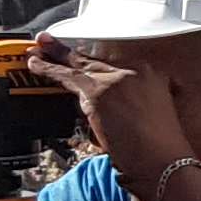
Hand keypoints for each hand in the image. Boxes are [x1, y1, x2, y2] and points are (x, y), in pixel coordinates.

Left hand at [23, 35, 193, 186]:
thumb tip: (113, 112)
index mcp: (152, 76)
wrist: (164, 161)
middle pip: (95, 59)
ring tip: (38, 48)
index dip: (93, 64)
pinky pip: (68, 76)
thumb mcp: (155, 119)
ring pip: (79, 64)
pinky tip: (36, 65)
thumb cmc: (161, 149)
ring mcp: (116, 79)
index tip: (81, 61)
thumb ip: (135, 107)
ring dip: (55, 55)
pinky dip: (49, 70)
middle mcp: (135, 71)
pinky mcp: (99, 91)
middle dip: (69, 50)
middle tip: (49, 40)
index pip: (113, 66)